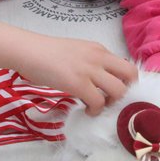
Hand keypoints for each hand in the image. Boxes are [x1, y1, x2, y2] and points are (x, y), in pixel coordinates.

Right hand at [18, 36, 136, 115]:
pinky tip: (86, 111)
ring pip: (119, 90)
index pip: (126, 65)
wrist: (28, 50)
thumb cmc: (46, 53)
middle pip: (131, 75)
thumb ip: (91, 63)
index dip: (125, 82)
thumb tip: (98, 82)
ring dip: (112, 104)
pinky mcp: (78, 83)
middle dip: (127, 92)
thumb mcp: (76, 52)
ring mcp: (90, 70)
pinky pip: (98, 102)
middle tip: (112, 101)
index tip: (114, 93)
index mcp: (99, 49)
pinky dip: (95, 111)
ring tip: (98, 107)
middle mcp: (99, 57)